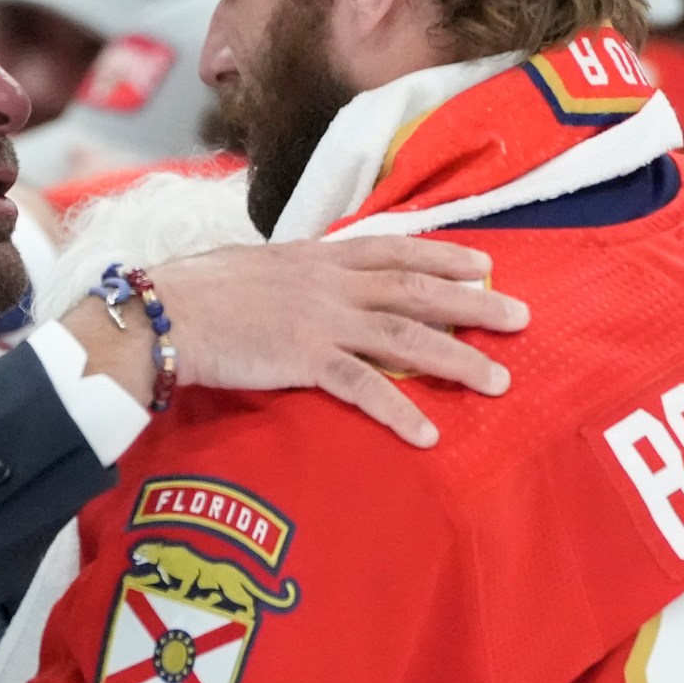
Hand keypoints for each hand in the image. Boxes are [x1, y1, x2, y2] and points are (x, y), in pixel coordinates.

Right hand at [63, 237, 528, 447]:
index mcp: (318, 256)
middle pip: (417, 289)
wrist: (162, 313)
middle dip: (474, 303)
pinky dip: (399, 410)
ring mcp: (320, 320)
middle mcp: (329, 283)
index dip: (444, 254)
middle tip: (522, 318)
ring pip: (405, 336)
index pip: (395, 248)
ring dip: (457, 358)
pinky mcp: (303, 358)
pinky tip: (427, 434)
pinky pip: (363, 387)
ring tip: (498, 380)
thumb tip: (303, 282)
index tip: (484, 261)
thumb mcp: (254, 267)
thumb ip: (292, 275)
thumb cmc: (195, 292)